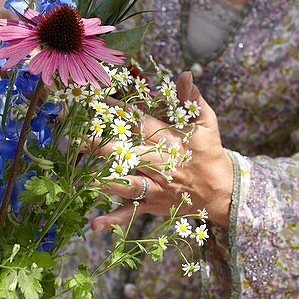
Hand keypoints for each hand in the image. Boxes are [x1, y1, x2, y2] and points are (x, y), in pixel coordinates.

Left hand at [90, 72, 232, 231]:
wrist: (222, 191)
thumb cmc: (210, 153)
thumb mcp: (207, 123)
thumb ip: (192, 99)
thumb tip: (185, 74)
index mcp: (171, 142)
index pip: (141, 123)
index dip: (120, 112)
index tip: (98, 101)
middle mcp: (161, 165)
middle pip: (127, 154)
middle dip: (101, 147)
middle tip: (76, 139)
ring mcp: (155, 187)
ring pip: (126, 184)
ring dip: (103, 181)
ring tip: (79, 177)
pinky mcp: (153, 205)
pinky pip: (132, 213)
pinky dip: (114, 220)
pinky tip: (94, 224)